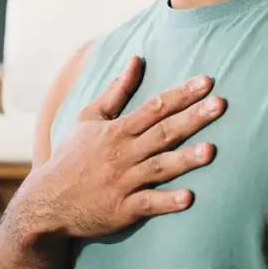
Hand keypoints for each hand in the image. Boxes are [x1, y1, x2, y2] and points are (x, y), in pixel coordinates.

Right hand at [18, 56, 225, 238]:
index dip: (181, 94)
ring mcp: (123, 182)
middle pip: (163, 133)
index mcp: (116, 130)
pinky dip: (167, 202)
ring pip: (159, 167)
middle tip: (220, 105)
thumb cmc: (72, 155)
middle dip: (193, 118)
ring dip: (185, 160)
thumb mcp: (89, 118)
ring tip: (210, 151)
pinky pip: (148, 204)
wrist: (47, 201)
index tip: (206, 82)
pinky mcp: (122, 209)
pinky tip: (188, 198)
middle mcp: (122, 154)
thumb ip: (117, 90)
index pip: (155, 107)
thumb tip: (136, 59)